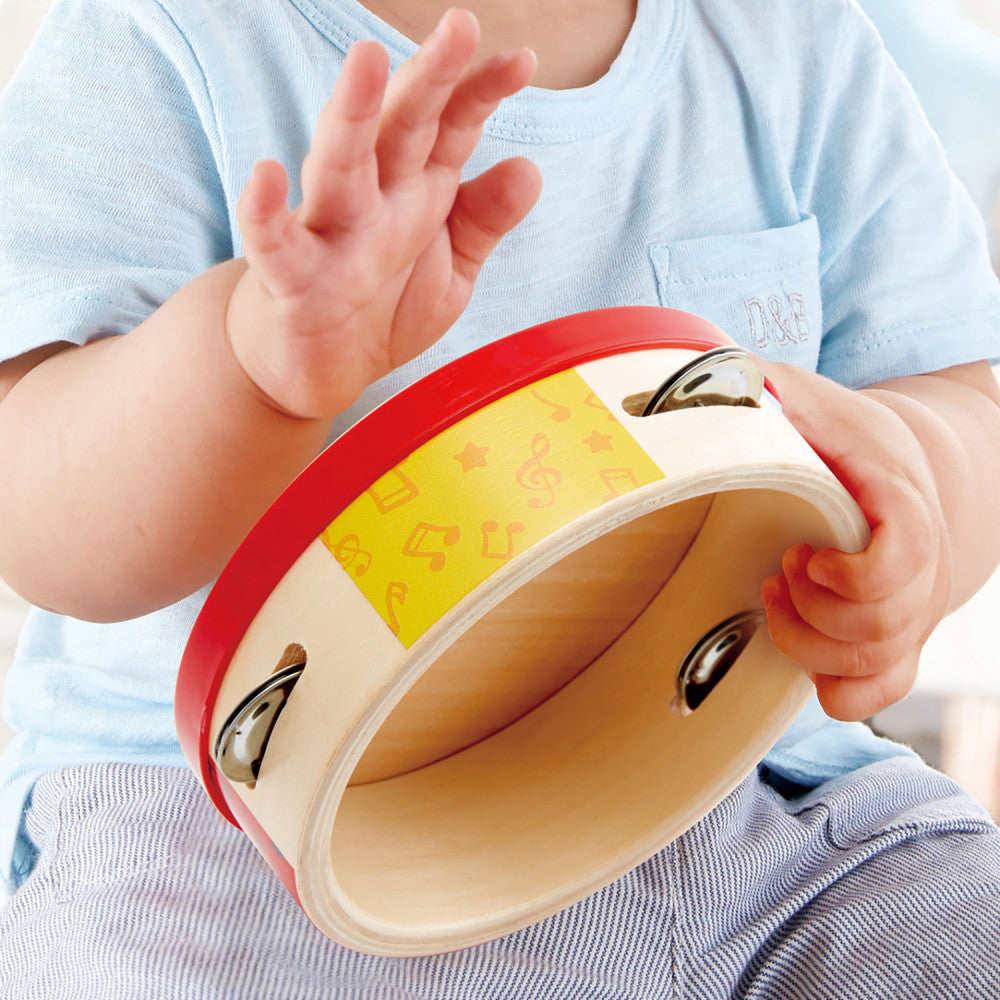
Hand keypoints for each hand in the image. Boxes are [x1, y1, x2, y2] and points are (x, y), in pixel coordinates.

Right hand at [227, 8, 541, 417]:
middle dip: (430, 79)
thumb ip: (482, 221)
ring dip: (351, 115)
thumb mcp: (450, 269)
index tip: (523, 62)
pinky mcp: (289, 278)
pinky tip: (264, 175)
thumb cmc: (382, 305)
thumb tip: (530, 169)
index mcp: (416, 191)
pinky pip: (275, 243)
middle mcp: (375, 200)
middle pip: (400, 129)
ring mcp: (330, 233)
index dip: (483, 94)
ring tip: (368, 62)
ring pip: (339, 165)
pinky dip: (264, 212)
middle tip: (460, 26)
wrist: (315, 366)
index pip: (451, 129)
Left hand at [756, 361, 949, 721]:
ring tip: (775, 597)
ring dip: (810, 644)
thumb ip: (766, 385)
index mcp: (905, 508)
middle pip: (883, 624)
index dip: (852, 573)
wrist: (897, 473)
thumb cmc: (848, 440)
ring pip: (876, 664)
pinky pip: (876, 694)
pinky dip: (834, 691)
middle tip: (780, 570)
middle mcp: (918, 569)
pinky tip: (801, 654)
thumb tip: (715, 375)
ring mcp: (907, 610)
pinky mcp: (891, 642)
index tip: (802, 555)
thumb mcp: (811, 400)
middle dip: (815, 610)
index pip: (906, 559)